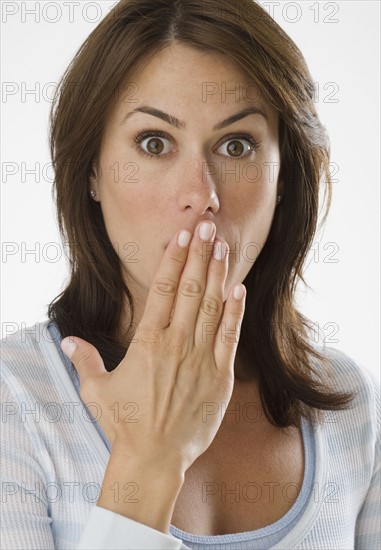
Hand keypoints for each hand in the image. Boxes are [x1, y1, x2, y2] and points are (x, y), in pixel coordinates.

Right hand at [61, 221, 245, 473]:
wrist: (155, 459)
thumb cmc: (124, 423)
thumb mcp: (97, 390)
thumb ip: (85, 360)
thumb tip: (67, 340)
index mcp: (149, 342)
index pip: (163, 290)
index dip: (173, 260)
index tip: (181, 236)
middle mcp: (177, 344)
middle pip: (191, 289)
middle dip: (200, 255)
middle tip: (208, 226)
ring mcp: (201, 358)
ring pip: (213, 306)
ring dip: (218, 274)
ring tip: (223, 246)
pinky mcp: (220, 376)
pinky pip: (230, 336)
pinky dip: (235, 311)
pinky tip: (238, 288)